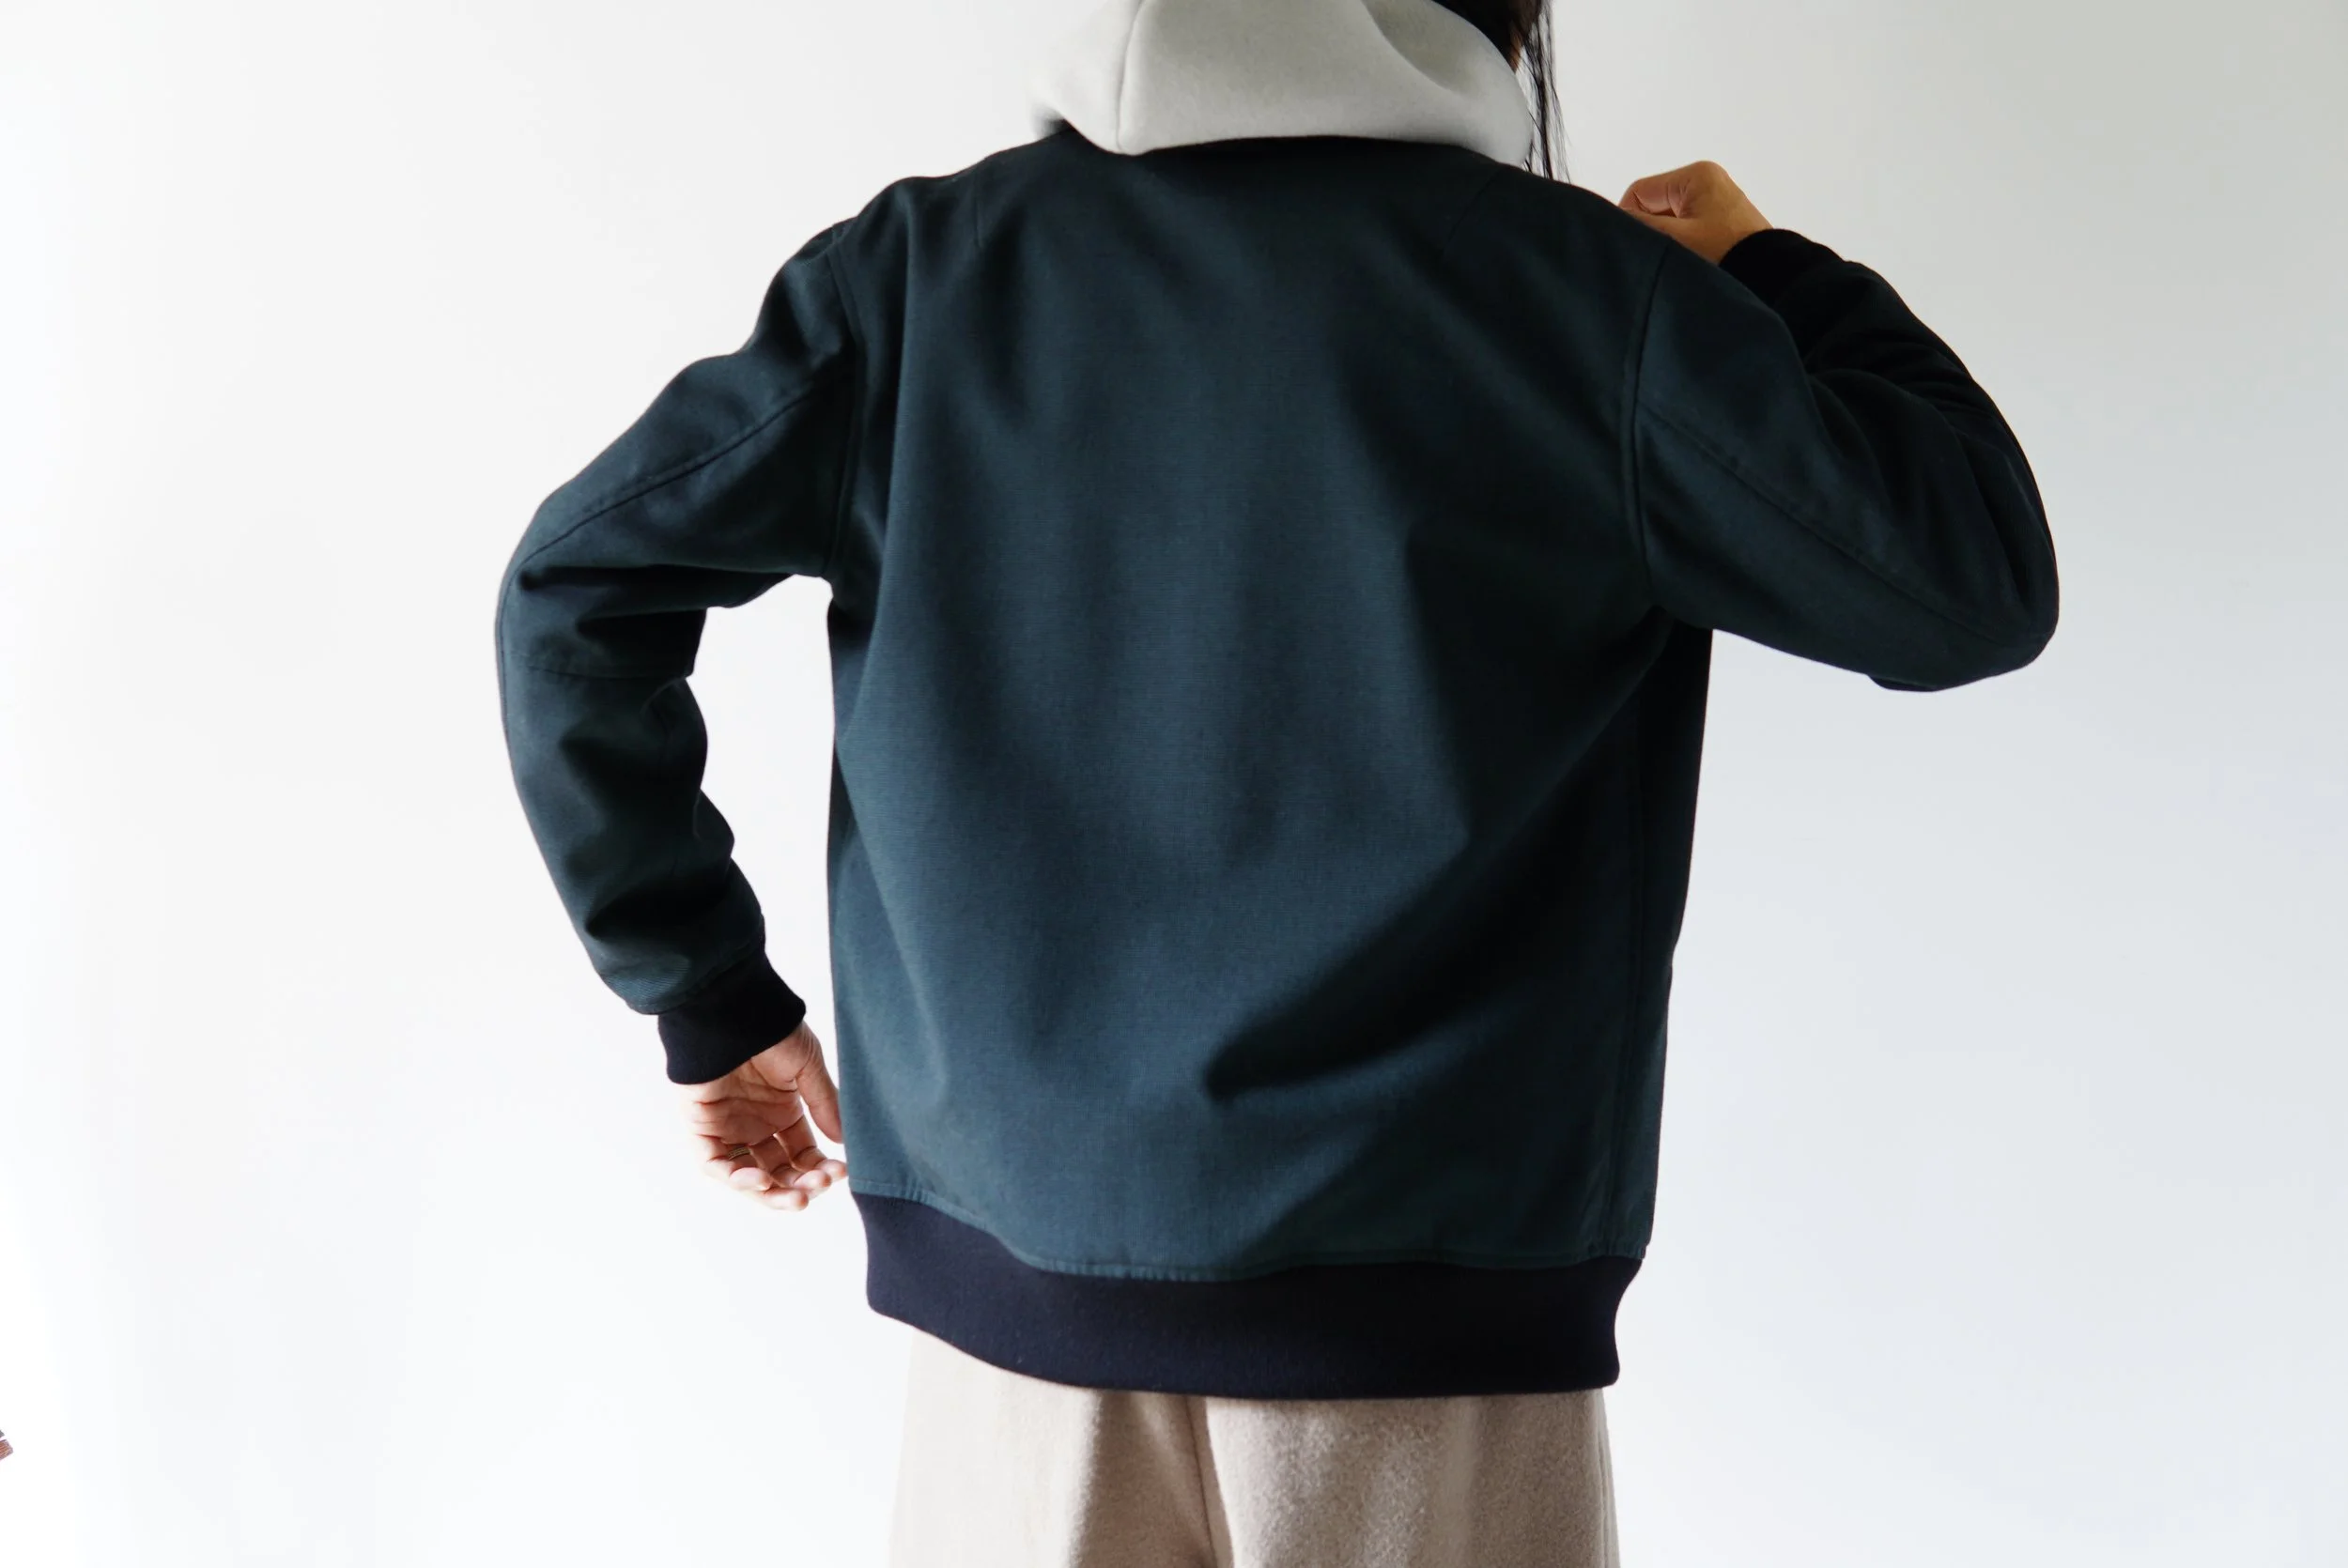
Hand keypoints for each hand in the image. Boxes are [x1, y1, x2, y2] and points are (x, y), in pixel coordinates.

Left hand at [678, 1020, 848, 1210]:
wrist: (733, 1009)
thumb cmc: (771, 1031)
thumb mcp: (808, 1068)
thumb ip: (824, 1105)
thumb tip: (842, 1142)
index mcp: (782, 1111)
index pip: (802, 1154)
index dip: (820, 1168)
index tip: (840, 1172)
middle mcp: (755, 1124)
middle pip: (777, 1171)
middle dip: (800, 1185)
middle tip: (819, 1188)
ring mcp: (728, 1127)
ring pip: (748, 1175)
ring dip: (772, 1192)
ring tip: (797, 1197)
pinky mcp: (701, 1126)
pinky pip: (715, 1163)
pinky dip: (736, 1177)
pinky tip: (761, 1180)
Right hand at [1618, 160, 1772, 264]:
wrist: (1772, 279)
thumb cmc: (1722, 255)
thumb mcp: (1673, 239)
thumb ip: (1637, 226)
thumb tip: (1604, 218)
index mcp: (1695, 175)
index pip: (1638, 193)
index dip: (1629, 220)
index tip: (1639, 249)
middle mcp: (1707, 181)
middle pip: (1654, 205)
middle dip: (1652, 232)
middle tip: (1662, 258)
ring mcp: (1717, 202)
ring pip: (1669, 221)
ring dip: (1667, 242)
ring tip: (1680, 262)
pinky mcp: (1723, 222)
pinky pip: (1687, 230)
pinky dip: (1683, 246)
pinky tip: (1691, 263)